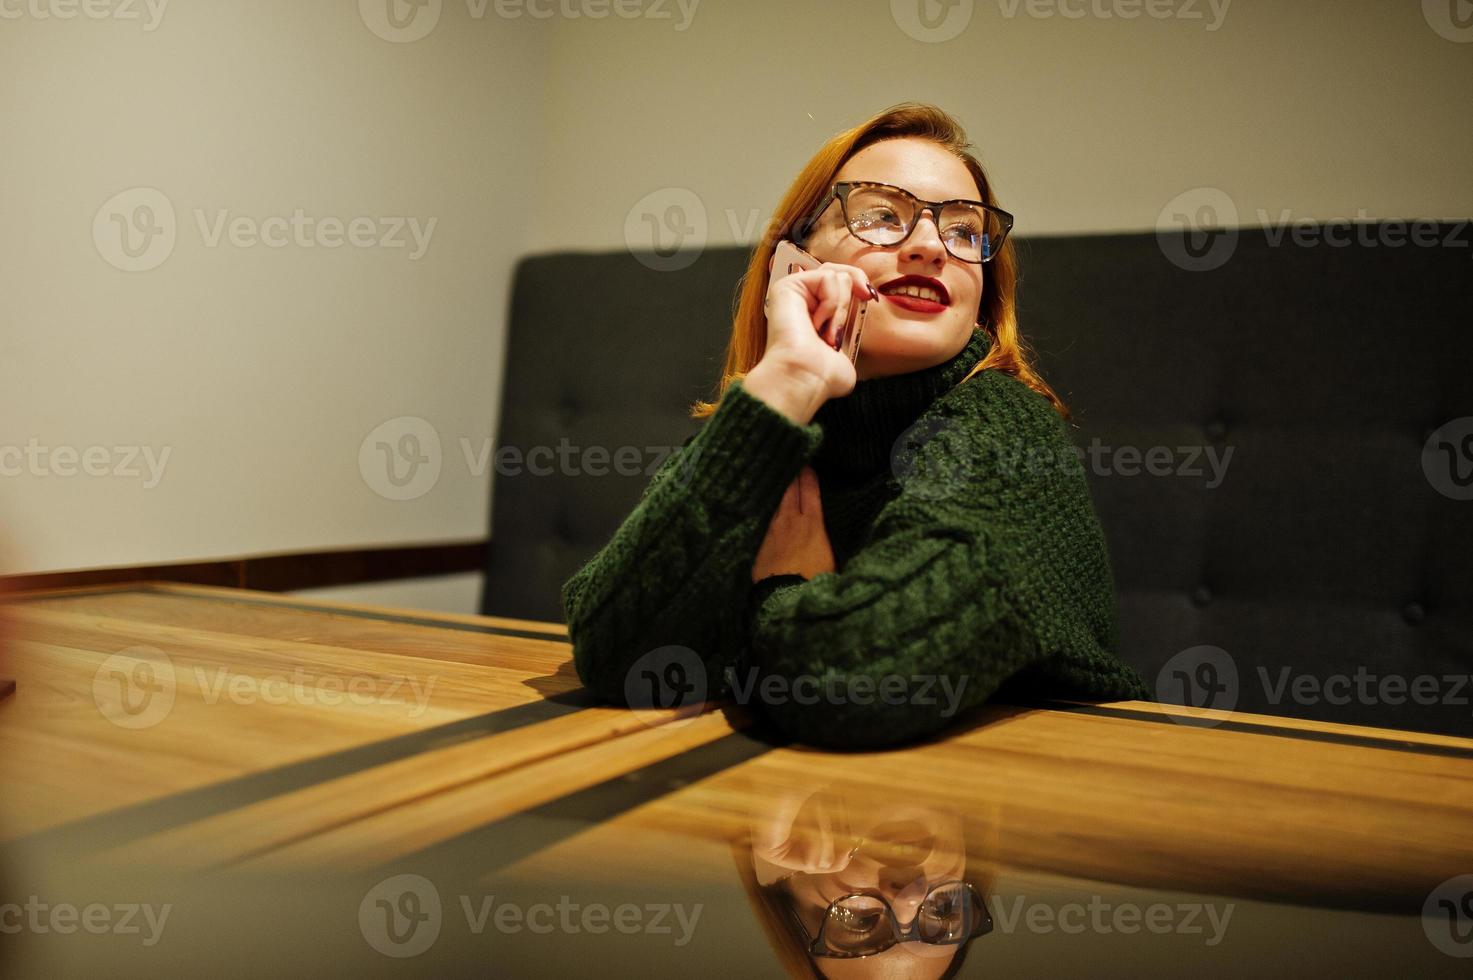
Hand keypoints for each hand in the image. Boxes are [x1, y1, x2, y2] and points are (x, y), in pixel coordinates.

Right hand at [745, 261, 875, 424]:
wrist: (806, 377)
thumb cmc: (824, 373)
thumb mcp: (848, 345)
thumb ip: (853, 323)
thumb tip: (867, 304)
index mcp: (815, 312)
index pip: (843, 283)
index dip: (860, 287)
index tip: (870, 299)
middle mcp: (803, 299)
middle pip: (841, 274)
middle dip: (848, 303)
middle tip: (837, 332)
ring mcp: (794, 291)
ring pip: (837, 275)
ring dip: (840, 309)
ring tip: (826, 333)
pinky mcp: (787, 285)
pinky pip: (827, 277)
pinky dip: (831, 302)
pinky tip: (817, 324)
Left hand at [752, 466, 835, 582]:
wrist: (784, 598)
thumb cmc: (815, 581)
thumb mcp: (835, 560)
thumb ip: (834, 541)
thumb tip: (845, 533)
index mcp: (812, 523)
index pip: (809, 490)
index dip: (809, 474)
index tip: (809, 464)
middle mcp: (790, 521)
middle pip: (790, 490)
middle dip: (794, 476)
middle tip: (795, 463)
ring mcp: (773, 531)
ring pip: (778, 504)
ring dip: (782, 492)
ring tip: (784, 482)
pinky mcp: (762, 544)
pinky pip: (769, 521)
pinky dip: (774, 512)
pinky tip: (774, 511)